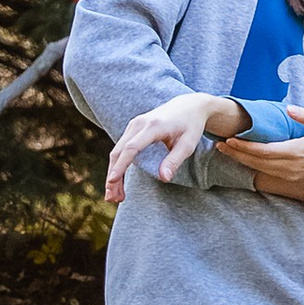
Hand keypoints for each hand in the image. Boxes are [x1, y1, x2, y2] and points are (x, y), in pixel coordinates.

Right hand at [105, 91, 242, 200]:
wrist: (189, 106)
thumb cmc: (191, 126)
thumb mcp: (188, 144)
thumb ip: (174, 160)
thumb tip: (163, 179)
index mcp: (154, 126)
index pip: (132, 148)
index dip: (121, 165)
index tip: (112, 181)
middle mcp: (139, 123)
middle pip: (119, 151)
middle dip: (113, 176)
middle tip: (112, 199)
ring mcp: (134, 124)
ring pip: (117, 151)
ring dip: (114, 173)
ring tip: (114, 197)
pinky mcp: (133, 128)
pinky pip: (121, 148)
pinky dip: (118, 166)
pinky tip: (118, 182)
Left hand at [214, 104, 303, 202]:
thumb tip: (290, 108)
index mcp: (296, 153)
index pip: (263, 151)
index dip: (245, 147)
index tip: (229, 139)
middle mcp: (290, 167)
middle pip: (257, 163)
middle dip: (237, 154)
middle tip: (219, 144)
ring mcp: (290, 175)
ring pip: (260, 169)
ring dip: (242, 161)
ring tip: (226, 151)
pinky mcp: (291, 178)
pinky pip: (267, 172)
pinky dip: (253, 166)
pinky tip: (244, 159)